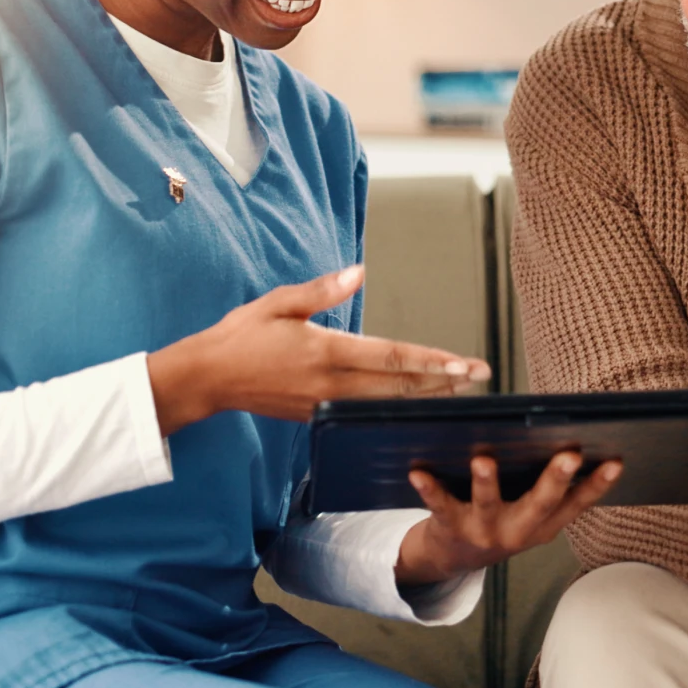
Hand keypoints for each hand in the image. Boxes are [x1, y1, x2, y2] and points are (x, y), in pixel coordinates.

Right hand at [146, 266, 489, 432]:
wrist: (208, 378)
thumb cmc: (242, 334)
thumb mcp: (279, 301)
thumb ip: (322, 290)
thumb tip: (358, 271)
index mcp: (325, 351)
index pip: (391, 357)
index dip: (431, 363)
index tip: (463, 364)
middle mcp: (330, 383)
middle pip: (399, 386)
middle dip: (443, 382)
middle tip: (479, 375)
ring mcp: (324, 405)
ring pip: (386, 403)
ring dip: (425, 396)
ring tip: (460, 390)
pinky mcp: (317, 416)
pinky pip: (365, 413)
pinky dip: (395, 407)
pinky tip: (414, 403)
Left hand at [395, 451, 622, 585]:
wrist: (452, 558)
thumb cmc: (499, 519)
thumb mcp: (531, 513)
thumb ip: (548, 486)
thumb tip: (575, 440)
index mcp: (543, 526)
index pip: (577, 504)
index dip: (598, 485)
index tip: (616, 460)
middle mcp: (517, 531)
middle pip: (540, 504)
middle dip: (555, 479)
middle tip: (569, 455)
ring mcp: (484, 531)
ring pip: (489, 504)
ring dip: (487, 482)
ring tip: (484, 459)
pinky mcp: (451, 526)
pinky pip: (440, 505)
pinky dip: (429, 488)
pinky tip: (419, 471)